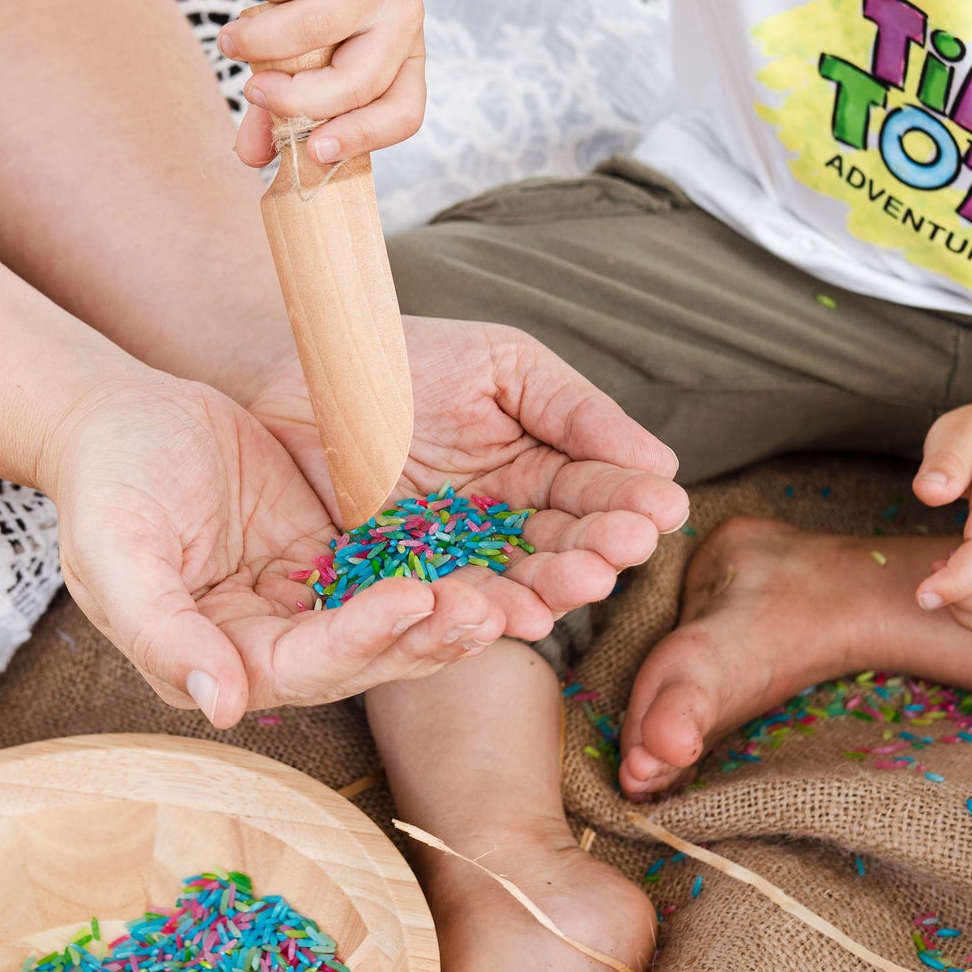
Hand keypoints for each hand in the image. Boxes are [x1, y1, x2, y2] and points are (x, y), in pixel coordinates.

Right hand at [41, 374, 504, 726]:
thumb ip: (160, 629)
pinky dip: (445, 567)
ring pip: (392, 622)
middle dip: (426, 636)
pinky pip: (399, 568)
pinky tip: (497, 556)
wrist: (125, 422)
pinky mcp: (336, 561)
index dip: (359, 640)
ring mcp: (309, 604)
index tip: (411, 602)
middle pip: (363, 656)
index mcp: (216, 660)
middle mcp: (271, 647)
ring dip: (449, 613)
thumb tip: (220, 704)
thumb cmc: (108, 485)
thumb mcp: (116, 552)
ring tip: (508, 595)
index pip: (301, 666)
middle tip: (488, 608)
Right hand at [219, 0, 424, 167]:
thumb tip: (249, 156)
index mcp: (405, 54)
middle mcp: (404, 14)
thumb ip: (280, 108)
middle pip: (356, 80)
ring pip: (313, 27)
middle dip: (295, 98)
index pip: (402, 111)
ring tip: (234, 40)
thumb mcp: (303, 56)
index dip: (363, 137)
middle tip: (253, 91)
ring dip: (260, 41)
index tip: (314, 151)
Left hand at [244, 317, 689, 637]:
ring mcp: (458, 551)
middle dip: (599, 550)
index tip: (665, 513)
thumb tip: (662, 463)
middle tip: (624, 554)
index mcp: (541, 464)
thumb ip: (577, 413)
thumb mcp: (506, 367)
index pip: (597, 489)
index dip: (631, 502)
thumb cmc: (409, 356)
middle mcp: (508, 517)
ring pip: (518, 578)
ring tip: (583, 586)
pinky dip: (487, 610)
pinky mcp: (402, 577)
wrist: (306, 368)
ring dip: (555, 588)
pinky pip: (450, 597)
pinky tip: (523, 615)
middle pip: (566, 543)